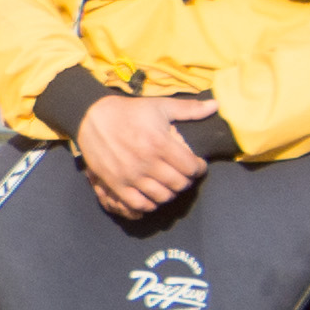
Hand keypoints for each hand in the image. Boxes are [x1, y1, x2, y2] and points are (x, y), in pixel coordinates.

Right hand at [74, 91, 215, 218]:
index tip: (198, 165)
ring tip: (169, 184)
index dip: (199, 168)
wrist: (92, 117)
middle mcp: (147, 162)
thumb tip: (216, 105)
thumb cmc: (130, 111)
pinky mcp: (117, 184)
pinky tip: (152, 195)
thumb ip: (189, 109)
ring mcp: (131, 175)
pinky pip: (139, 204)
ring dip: (170, 193)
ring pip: (162, 197)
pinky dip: (150, 204)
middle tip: (184, 175)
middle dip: (186, 180)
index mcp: (160, 143)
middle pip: (179, 184)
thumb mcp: (160, 106)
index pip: (191, 167)